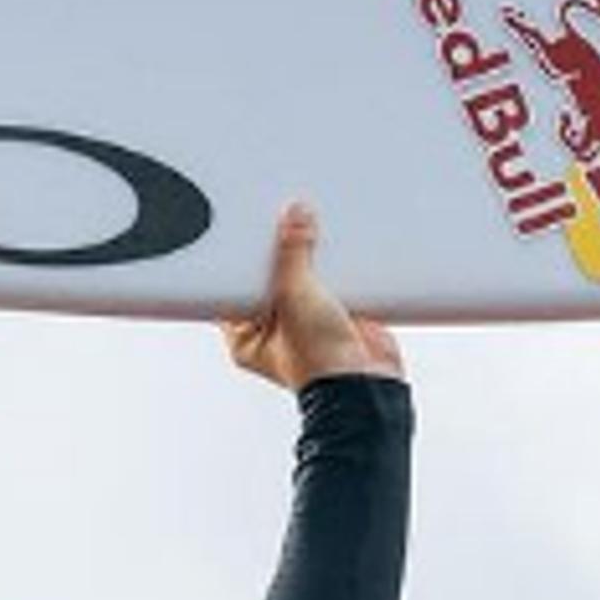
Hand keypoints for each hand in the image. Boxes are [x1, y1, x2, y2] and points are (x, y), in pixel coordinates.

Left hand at [224, 202, 404, 389]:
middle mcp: (273, 329)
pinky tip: (339, 246)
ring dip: (312, 258)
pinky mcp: (337, 316)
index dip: (238, 261)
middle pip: (270, 278)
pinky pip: (333, 282)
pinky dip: (338, 267)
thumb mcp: (293, 296)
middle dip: (278, 253)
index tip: (244, 230)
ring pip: (304, 278)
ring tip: (311, 226)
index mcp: (246, 335)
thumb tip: (293, 216)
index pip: (234, 288)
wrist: (365, 383)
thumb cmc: (318, 361)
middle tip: (280, 219)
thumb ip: (292, 254)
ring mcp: (306, 322)